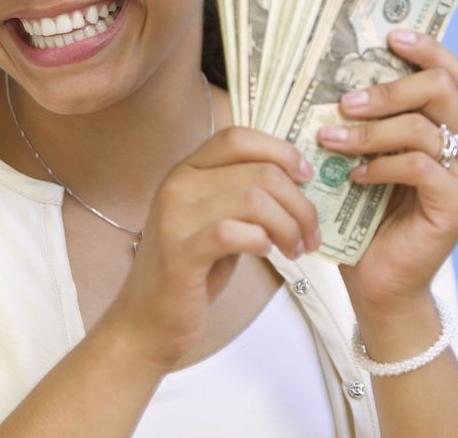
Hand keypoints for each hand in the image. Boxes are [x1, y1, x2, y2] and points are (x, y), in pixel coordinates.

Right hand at [99, 127, 320, 373]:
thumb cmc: (191, 270)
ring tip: (295, 249)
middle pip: (259, 172)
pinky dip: (262, 241)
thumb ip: (241, 193)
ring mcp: (175, 218)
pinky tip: (267, 254)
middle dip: (300, 203)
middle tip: (310, 233)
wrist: (147, 320)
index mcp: (186, 170)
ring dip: (289, 226)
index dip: (280, 151)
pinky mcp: (180, 253)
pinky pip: (234, 233)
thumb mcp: (215, 219)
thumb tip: (296, 180)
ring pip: (254, 200)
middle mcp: (177, 185)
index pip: (238, 137)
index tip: (306, 177)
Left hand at [317, 28, 457, 314]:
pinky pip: (420, 167)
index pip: (450, 73)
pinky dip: (382, 165)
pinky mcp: (456, 204)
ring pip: (423, 128)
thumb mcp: (358, 159)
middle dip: (388, 89)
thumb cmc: (362, 217)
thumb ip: (358, 122)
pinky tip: (354, 176)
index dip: (426, 48)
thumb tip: (322, 78)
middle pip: (441, 89)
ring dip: (370, 130)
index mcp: (442, 127)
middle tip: (344, 102)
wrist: (378, 283)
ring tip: (330, 140)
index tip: (390, 36)